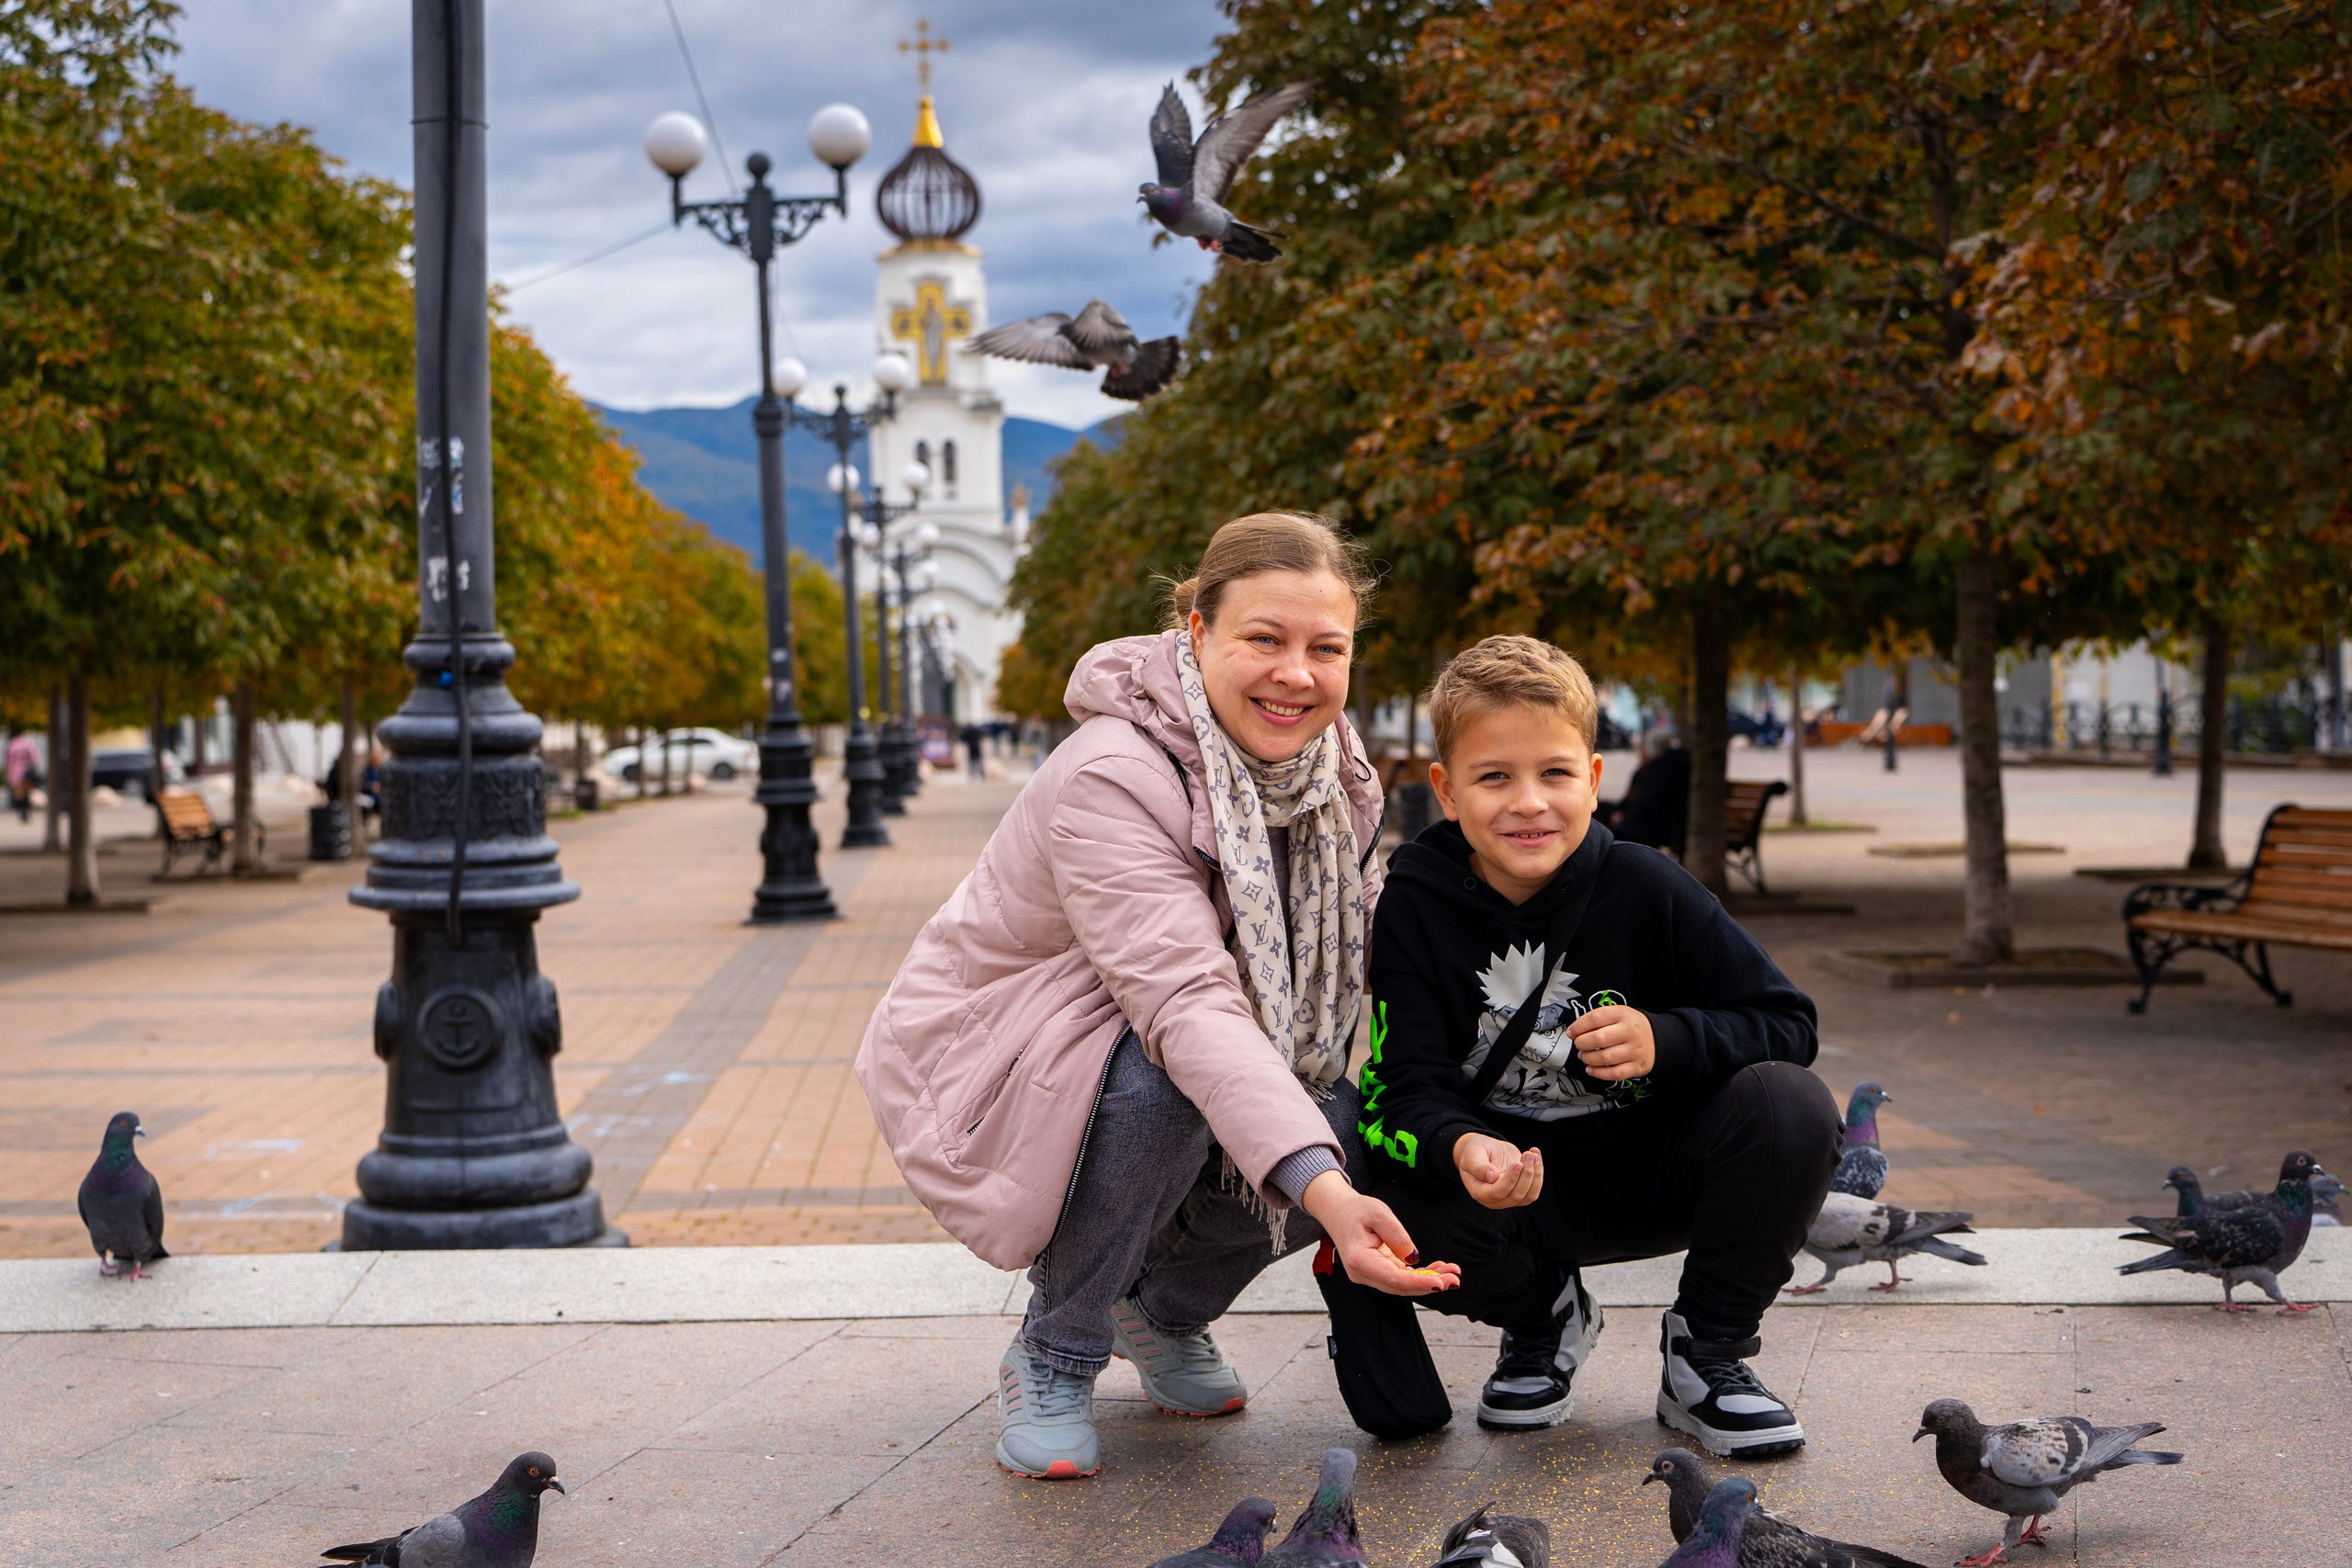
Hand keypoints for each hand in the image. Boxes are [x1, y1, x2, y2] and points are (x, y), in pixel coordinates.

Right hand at [1300, 1171, 1460, 1296]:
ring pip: (1403, 1284)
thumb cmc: (1355, 1209)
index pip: (1394, 1278)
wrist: (1337, 1210)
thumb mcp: (1379, 1213)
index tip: (1441, 1283)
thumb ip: (1398, 1236)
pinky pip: (1401, 1277)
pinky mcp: (1377, 1271)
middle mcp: (1363, 1274)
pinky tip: (1439, 1270)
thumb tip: (1414, 1258)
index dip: (1419, 1283)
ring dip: (1429, 1280)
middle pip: (1401, 1286)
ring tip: (1453, 1272)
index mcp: (1360, 1260)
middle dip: (1431, 1284)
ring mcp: (1370, 1275)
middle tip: (1455, 1279)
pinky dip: (1420, 1275)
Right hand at [1453, 1132, 1543, 1208]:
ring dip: (1535, 1175)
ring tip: (1533, 1154)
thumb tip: (1492, 1177)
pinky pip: (1534, 1189)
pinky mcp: (1521, 1192)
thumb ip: (1479, 1166)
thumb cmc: (1474, 1152)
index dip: (1510, 1180)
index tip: (1518, 1163)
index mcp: (1479, 1192)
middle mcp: (1494, 1200)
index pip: (1497, 1193)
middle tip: (1528, 1154)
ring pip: (1528, 1195)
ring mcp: (1509, 1198)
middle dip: (1526, 1175)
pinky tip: (1535, 1155)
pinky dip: (1539, 1173)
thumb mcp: (1473, 1155)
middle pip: (1515, 1195)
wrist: (1485, 1150)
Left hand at [1567, 1004, 1653, 1080]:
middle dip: (1582, 1043)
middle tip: (1579, 1044)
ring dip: (1588, 1058)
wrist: (1658, 1038)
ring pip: (1605, 1057)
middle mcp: (1630, 1032)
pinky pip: (1614, 1073)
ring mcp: (1634, 1050)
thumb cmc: (1630, 1026)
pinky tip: (1591, 1069)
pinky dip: (1599, 1073)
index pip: (1595, 1018)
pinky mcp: (1637, 1066)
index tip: (1572, 1032)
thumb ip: (1597, 1020)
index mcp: (1622, 1015)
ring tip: (1584, 1056)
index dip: (1578, 1026)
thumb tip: (1575, 1031)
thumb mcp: (1617, 1014)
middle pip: (1599, 1039)